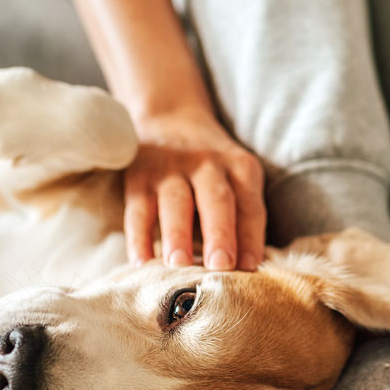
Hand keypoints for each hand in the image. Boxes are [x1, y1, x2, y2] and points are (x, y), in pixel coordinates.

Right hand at [124, 106, 265, 271]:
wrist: (170, 119)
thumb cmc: (212, 169)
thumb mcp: (236, 178)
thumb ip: (242, 217)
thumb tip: (246, 270)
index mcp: (240, 167)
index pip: (250, 206)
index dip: (252, 237)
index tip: (250, 268)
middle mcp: (208, 164)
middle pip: (216, 200)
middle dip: (219, 233)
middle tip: (220, 266)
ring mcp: (170, 169)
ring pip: (175, 203)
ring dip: (177, 235)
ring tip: (178, 266)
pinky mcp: (139, 176)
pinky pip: (138, 210)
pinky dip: (138, 237)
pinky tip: (141, 262)